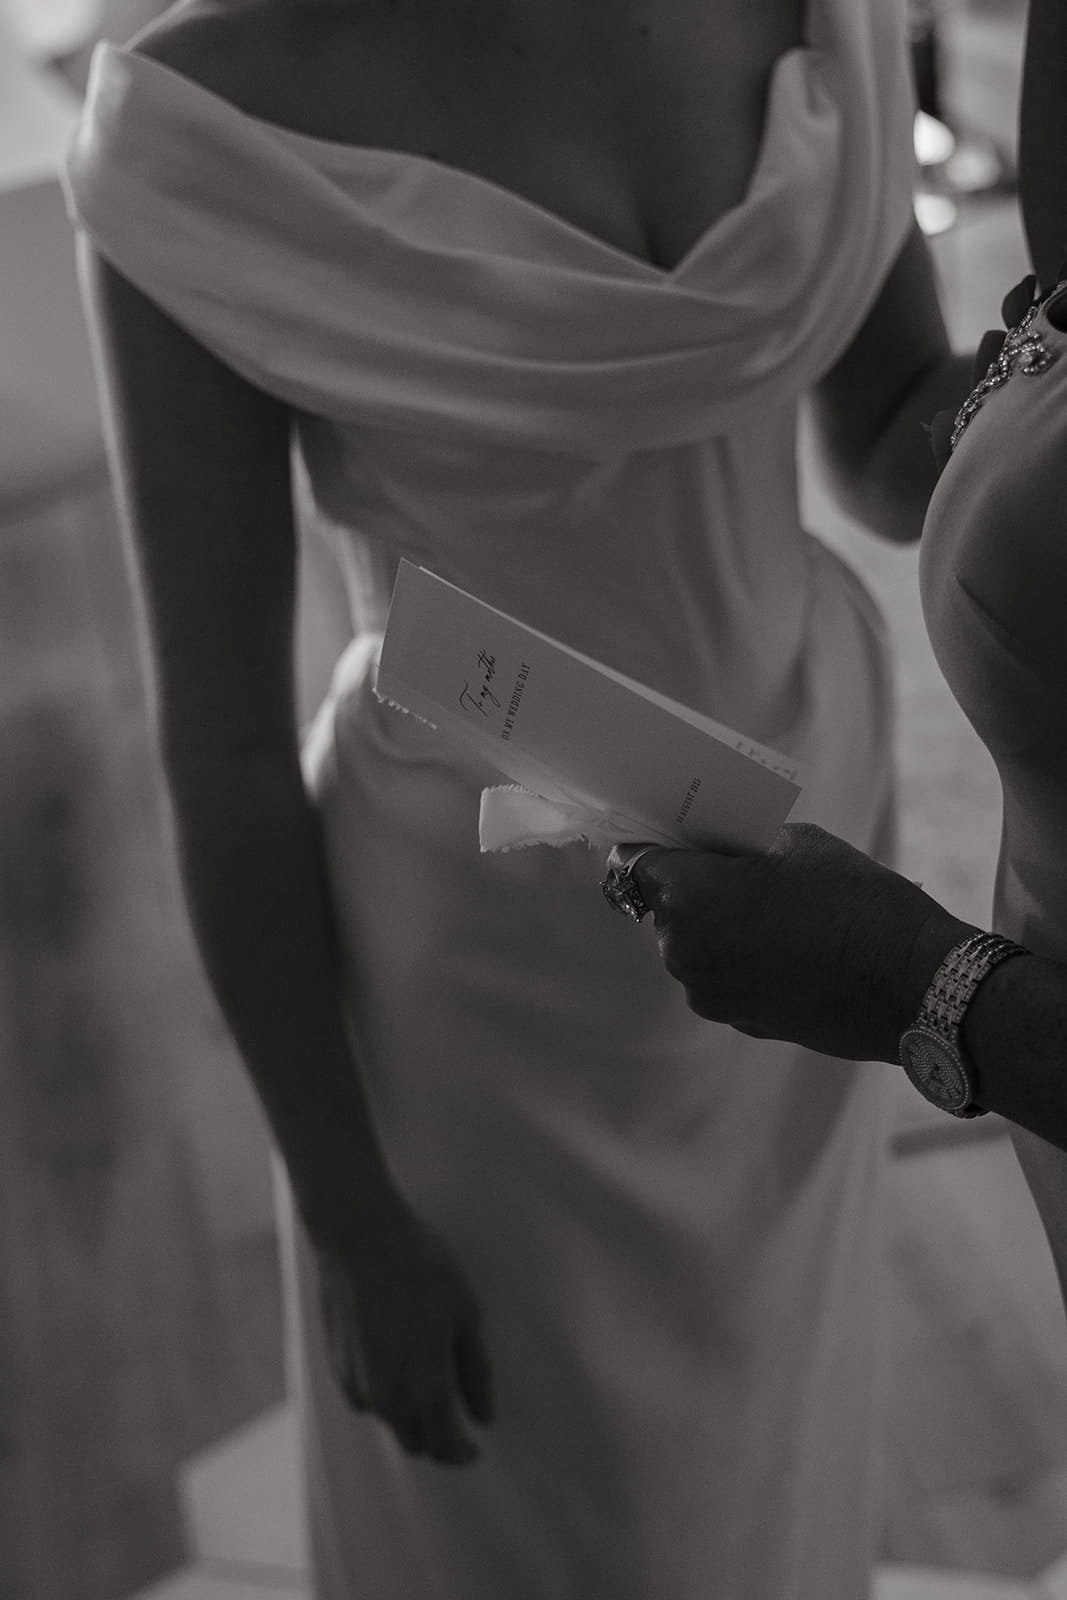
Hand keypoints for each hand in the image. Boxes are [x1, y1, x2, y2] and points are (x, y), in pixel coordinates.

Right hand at [312, 1189, 493, 1466]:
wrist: (361, 1239)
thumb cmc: (422, 1270)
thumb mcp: (467, 1315)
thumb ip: (476, 1372)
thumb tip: (484, 1415)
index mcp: (426, 1390)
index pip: (446, 1446)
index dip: (462, 1453)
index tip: (474, 1447)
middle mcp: (388, 1399)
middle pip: (415, 1442)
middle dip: (437, 1438)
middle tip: (455, 1416)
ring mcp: (358, 1385)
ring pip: (390, 1421)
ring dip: (411, 1416)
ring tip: (429, 1379)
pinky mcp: (338, 1367)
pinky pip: (368, 1398)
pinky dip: (387, 1394)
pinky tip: (399, 1360)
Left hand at [631, 822, 974, 1061]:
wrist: (912, 984)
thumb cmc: (856, 902)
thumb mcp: (799, 843)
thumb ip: (745, 847)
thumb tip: (727, 853)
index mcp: (687, 898)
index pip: (636, 863)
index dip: (656, 845)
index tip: (675, 837)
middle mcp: (683, 952)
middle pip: (668, 908)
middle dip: (696, 887)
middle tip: (738, 867)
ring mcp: (710, 995)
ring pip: (698, 947)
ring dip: (722, 927)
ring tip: (775, 909)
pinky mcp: (741, 1022)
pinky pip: (727, 978)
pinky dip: (746, 961)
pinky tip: (792, 946)